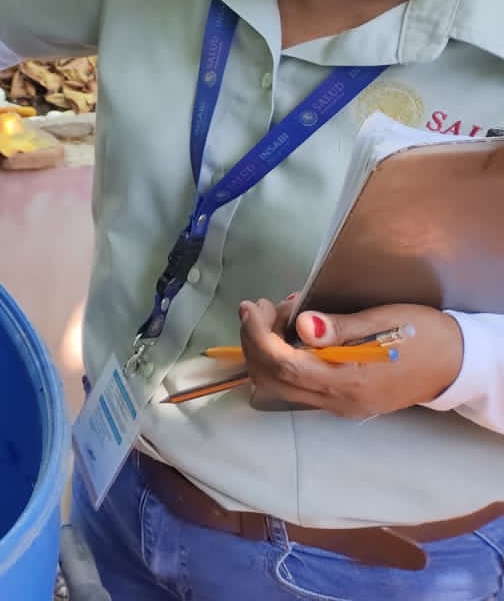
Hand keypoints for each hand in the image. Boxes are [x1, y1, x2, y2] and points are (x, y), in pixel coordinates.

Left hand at [238, 297, 463, 419]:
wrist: (459, 364)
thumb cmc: (425, 336)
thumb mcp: (383, 321)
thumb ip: (339, 327)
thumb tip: (301, 324)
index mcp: (348, 382)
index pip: (282, 364)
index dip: (257, 334)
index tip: (253, 306)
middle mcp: (338, 401)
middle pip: (272, 378)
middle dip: (254, 340)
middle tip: (259, 306)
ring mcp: (339, 405)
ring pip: (280, 384)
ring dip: (266, 348)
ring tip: (275, 314)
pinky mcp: (342, 400)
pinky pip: (297, 384)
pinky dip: (282, 357)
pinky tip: (291, 332)